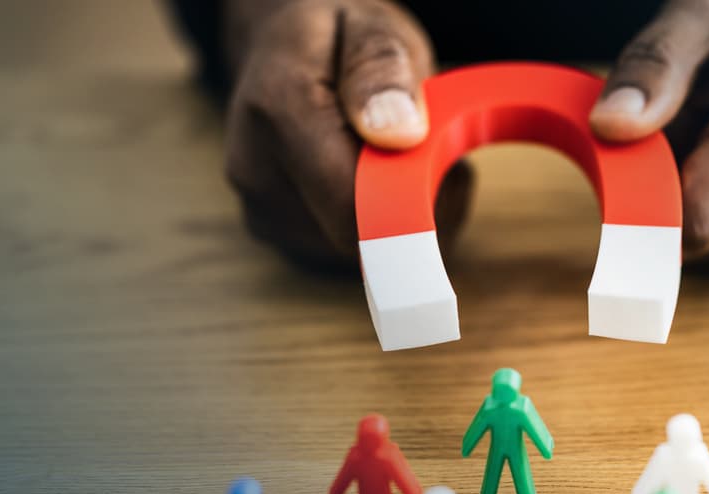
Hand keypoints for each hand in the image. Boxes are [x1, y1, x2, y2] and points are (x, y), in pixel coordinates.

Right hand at [222, 0, 472, 268]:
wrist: (282, 46)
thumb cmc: (334, 34)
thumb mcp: (370, 25)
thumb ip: (382, 70)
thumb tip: (401, 134)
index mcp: (277, 109)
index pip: (352, 203)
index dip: (412, 206)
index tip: (453, 176)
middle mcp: (255, 170)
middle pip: (359, 235)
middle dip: (414, 207)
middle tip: (434, 151)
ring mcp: (261, 209)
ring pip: (359, 251)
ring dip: (399, 217)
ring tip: (396, 157)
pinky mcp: (275, 231)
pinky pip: (345, 254)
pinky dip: (377, 227)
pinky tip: (374, 181)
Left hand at [590, 0, 708, 272]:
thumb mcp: (701, 14)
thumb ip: (653, 65)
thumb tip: (610, 125)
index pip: (697, 216)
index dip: (645, 205)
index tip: (626, 174)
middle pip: (694, 232)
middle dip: (667, 190)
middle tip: (685, 130)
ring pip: (705, 245)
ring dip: (689, 202)